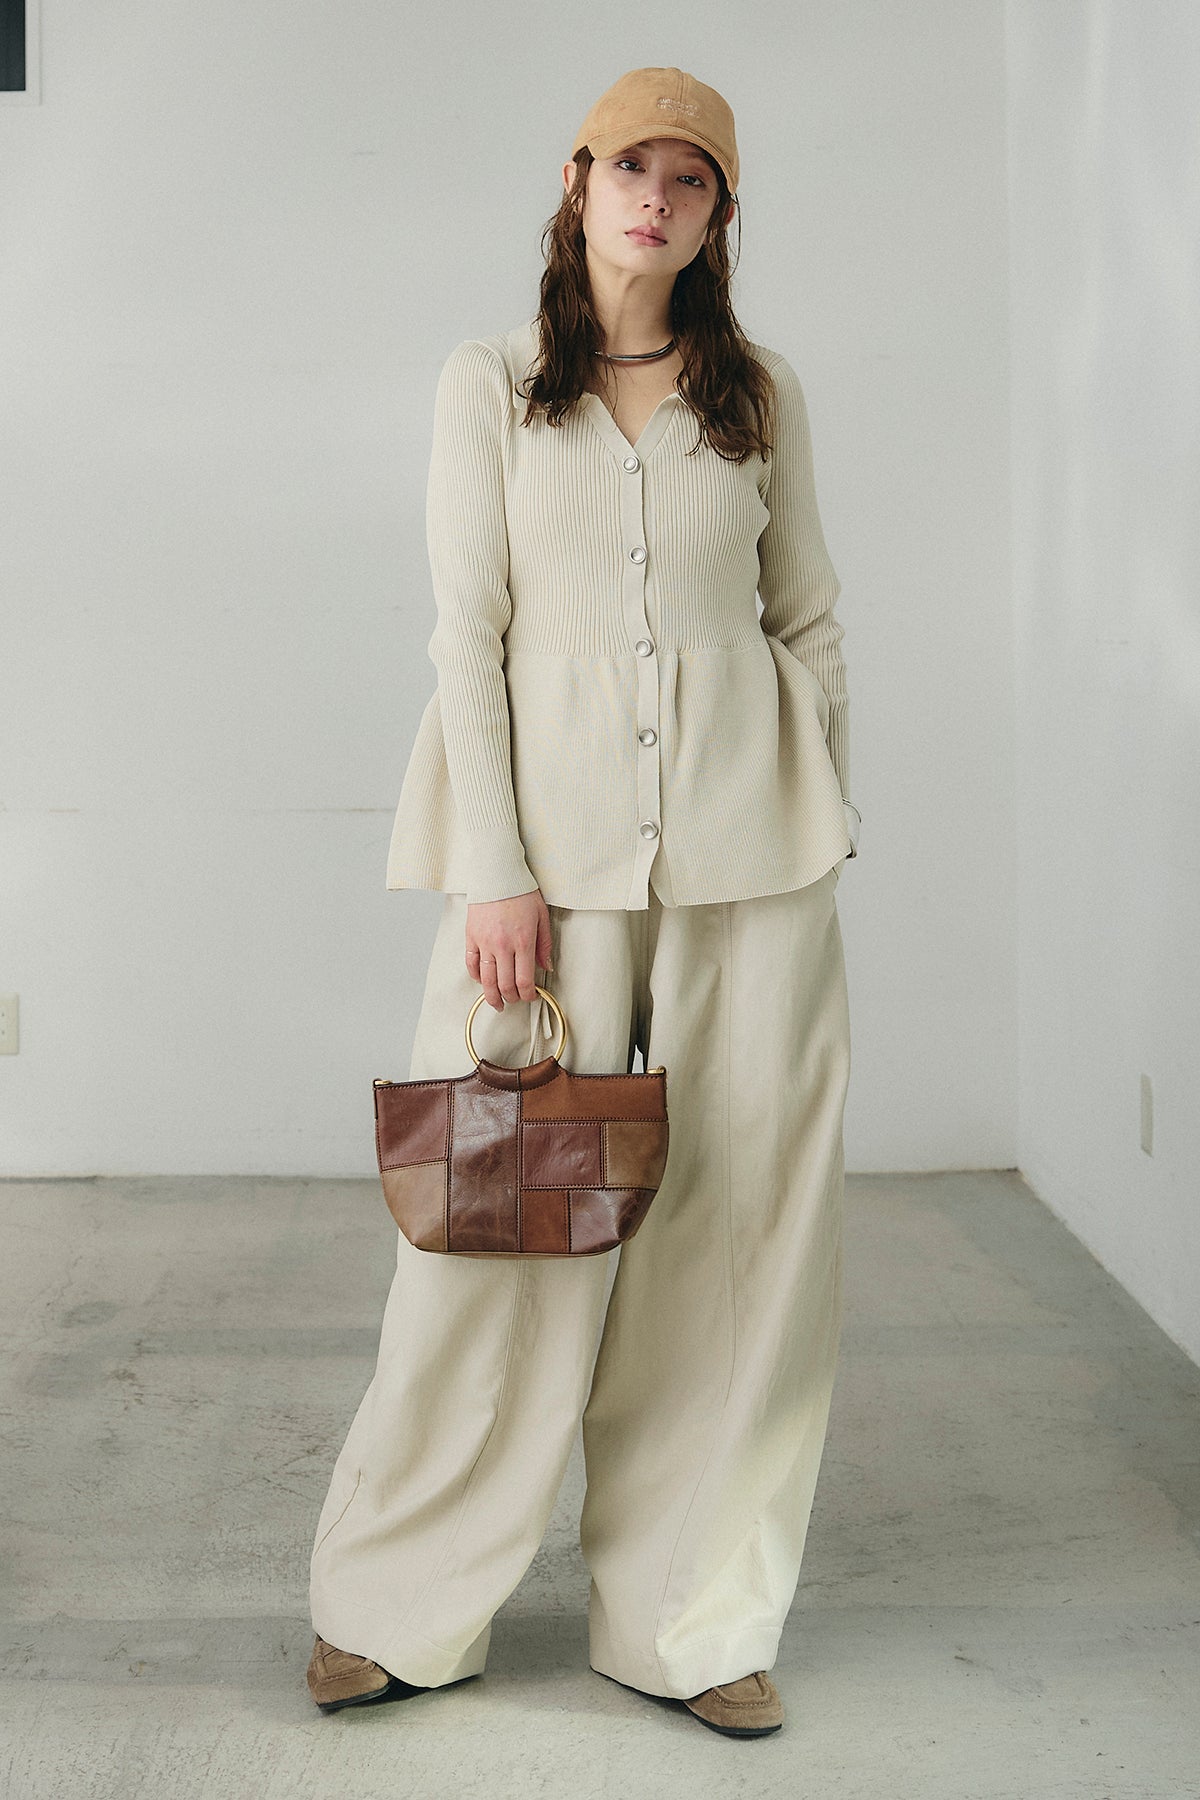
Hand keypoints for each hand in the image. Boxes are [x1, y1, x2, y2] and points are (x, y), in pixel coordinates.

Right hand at [466, 889, 553, 1010]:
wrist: (497, 874)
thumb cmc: (521, 892)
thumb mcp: (541, 916)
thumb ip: (544, 945)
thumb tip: (546, 967)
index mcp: (523, 942)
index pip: (524, 981)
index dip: (528, 995)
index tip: (531, 997)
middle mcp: (503, 945)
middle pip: (505, 985)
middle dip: (512, 998)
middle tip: (516, 1000)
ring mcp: (484, 942)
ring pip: (486, 980)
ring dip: (492, 996)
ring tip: (497, 1002)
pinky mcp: (471, 937)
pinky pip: (471, 964)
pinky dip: (476, 977)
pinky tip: (483, 981)